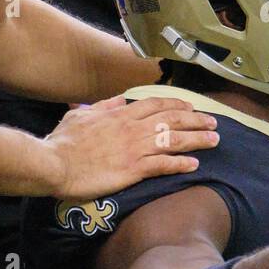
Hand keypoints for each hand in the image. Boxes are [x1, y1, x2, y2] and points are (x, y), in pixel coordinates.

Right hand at [46, 95, 219, 200]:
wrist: (54, 164)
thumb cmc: (63, 141)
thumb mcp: (81, 116)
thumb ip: (102, 106)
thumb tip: (116, 99)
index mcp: (120, 113)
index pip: (156, 104)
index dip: (177, 105)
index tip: (191, 107)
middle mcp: (132, 128)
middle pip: (172, 120)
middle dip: (196, 120)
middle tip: (213, 122)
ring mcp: (134, 148)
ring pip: (173, 141)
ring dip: (197, 139)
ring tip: (214, 140)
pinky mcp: (133, 169)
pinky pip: (163, 165)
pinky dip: (180, 164)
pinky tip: (194, 165)